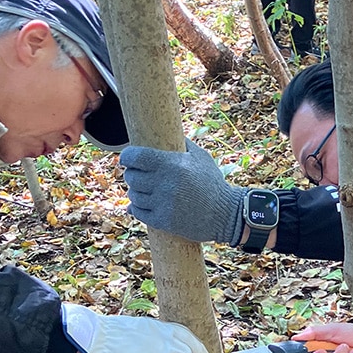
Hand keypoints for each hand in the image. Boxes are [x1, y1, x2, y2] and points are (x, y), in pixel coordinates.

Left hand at [120, 141, 244, 243]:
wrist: (225, 214)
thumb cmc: (213, 183)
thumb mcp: (202, 158)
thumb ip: (184, 144)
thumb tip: (168, 131)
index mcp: (172, 164)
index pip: (136, 157)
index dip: (127, 157)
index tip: (126, 160)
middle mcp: (165, 183)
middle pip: (131, 177)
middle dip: (131, 175)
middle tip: (137, 175)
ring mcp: (162, 203)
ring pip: (133, 196)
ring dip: (136, 193)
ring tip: (144, 191)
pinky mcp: (162, 220)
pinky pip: (138, 212)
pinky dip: (136, 209)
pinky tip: (139, 205)